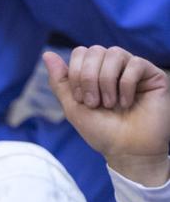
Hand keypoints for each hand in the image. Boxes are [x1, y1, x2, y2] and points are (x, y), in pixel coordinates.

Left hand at [44, 46, 169, 185]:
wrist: (127, 151)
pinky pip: (135, 64)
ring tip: (109, 104)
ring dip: (106, 82)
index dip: (76, 73)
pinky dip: (126, 85)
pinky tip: (126, 103)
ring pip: (114, 53)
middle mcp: (114, 67)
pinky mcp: (153, 75)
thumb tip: (47, 54)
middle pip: (95, 50)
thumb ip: (60, 81)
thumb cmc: (102, 131)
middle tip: (94, 104)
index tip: (81, 100)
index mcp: (95, 72)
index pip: (81, 52)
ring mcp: (134, 69)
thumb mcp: (73, 107)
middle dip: (89, 78)